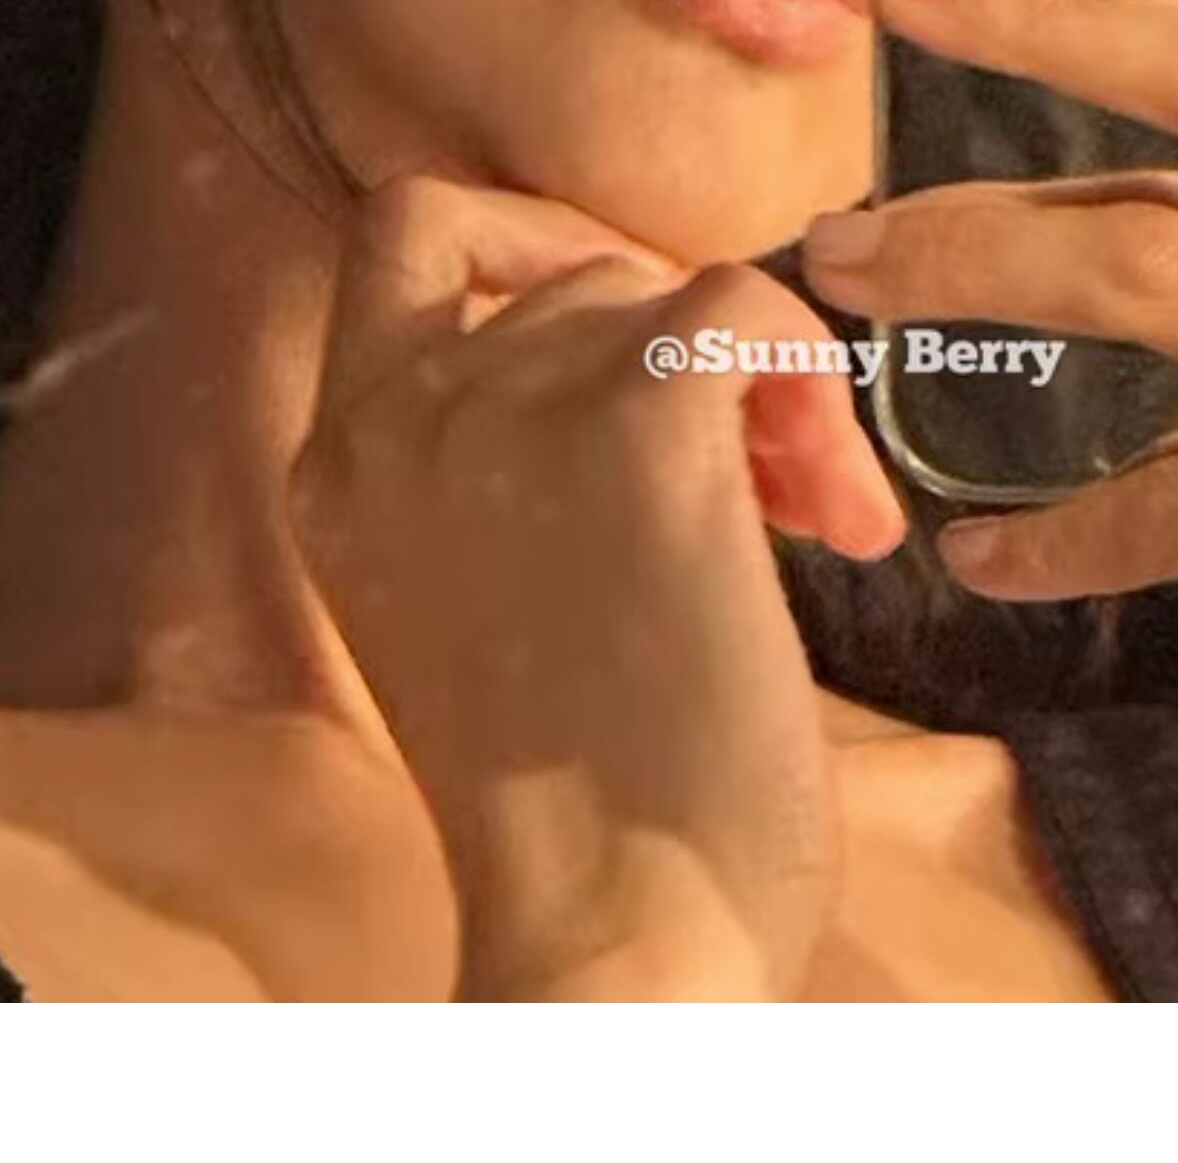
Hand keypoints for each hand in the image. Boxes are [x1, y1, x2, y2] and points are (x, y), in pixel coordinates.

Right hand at [291, 175, 905, 1000]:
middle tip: (765, 488)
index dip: (532, 241)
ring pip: (672, 293)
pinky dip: (814, 381)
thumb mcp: (471, 597)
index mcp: (336, 467)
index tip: (628, 336)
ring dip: (769, 391)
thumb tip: (651, 338)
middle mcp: (397, 418)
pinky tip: (841, 516)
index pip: (406, 235)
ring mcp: (508, 410)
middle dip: (686, 358)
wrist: (622, 943)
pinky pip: (748, 308)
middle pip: (577, 275)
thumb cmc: (585, 814)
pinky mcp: (638, 427)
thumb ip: (496, 464)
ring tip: (814, 528)